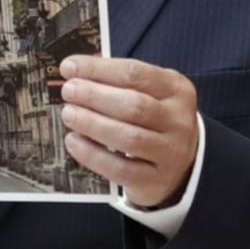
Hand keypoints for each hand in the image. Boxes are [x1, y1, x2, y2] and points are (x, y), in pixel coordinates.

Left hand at [59, 56, 197, 208]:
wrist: (181, 163)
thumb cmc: (154, 119)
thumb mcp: (149, 92)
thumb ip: (117, 81)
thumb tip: (74, 70)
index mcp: (177, 89)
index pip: (135, 73)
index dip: (97, 69)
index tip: (69, 67)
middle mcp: (179, 121)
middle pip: (134, 105)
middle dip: (94, 96)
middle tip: (68, 91)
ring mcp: (171, 153)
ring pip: (128, 138)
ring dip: (92, 123)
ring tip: (69, 114)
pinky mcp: (157, 180)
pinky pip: (120, 169)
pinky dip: (92, 154)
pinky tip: (74, 141)